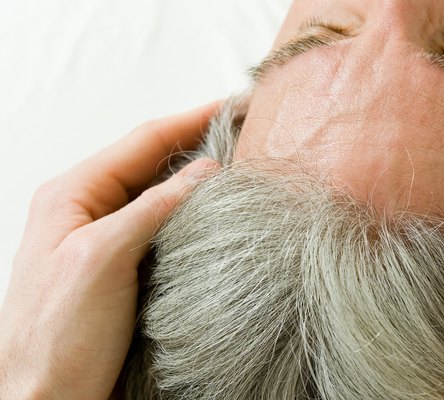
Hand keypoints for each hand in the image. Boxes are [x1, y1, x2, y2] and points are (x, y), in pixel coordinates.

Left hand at [0, 103, 221, 398]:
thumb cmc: (56, 336)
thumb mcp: (103, 258)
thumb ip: (153, 208)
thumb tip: (205, 171)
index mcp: (73, 194)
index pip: (143, 141)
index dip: (191, 119)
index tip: (233, 106)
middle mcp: (90, 210)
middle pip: (153, 163)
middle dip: (199, 145)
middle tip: (247, 133)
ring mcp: (109, 239)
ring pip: (162, 196)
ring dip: (200, 183)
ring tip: (243, 170)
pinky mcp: (126, 269)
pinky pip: (166, 229)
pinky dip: (195, 218)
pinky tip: (220, 218)